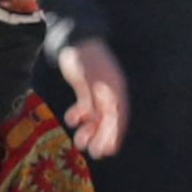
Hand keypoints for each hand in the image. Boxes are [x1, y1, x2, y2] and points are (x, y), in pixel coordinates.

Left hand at [54, 40, 127, 159]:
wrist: (74, 38)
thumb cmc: (84, 57)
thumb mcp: (91, 78)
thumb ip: (97, 96)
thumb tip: (106, 115)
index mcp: (116, 89)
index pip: (119, 116)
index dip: (115, 134)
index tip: (109, 149)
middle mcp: (110, 91)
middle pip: (109, 119)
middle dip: (103, 137)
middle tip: (95, 153)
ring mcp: (98, 90)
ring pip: (97, 116)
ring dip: (90, 130)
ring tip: (80, 143)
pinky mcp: (87, 88)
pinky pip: (86, 107)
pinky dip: (80, 115)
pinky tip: (72, 119)